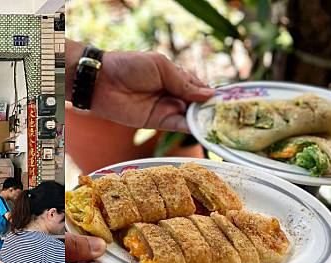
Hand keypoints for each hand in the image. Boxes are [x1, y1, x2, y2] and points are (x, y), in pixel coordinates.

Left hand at [67, 41, 213, 131]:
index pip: (199, 86)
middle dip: (210, 109)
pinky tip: (202, 129)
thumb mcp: (161, 67)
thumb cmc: (130, 66)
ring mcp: (165, 108)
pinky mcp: (157, 122)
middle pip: (197, 104)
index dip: (211, 93)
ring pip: (190, 116)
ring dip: (203, 120)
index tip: (228, 101)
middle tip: (227, 116)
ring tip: (218, 123)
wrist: (103, 82)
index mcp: (175, 76)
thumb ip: (183, 83)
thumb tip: (208, 94)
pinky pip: (177, 126)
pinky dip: (189, 128)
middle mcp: (173, 93)